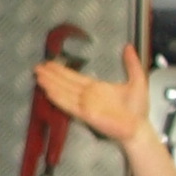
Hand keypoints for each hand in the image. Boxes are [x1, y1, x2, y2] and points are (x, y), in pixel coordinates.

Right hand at [35, 42, 152, 146]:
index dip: (61, 70)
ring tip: (38, 75)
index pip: (74, 77)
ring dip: (50, 84)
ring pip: (64, 92)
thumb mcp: (137, 80)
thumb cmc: (137, 110)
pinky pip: (69, 105)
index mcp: (96, 88)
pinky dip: (58, 98)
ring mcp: (85, 105)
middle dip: (51, 75)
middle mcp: (87, 96)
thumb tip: (129, 47)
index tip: (50, 63)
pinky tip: (48, 92)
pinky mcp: (86, 115)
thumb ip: (131, 64)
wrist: (139, 128)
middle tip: (37, 67)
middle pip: (65, 83)